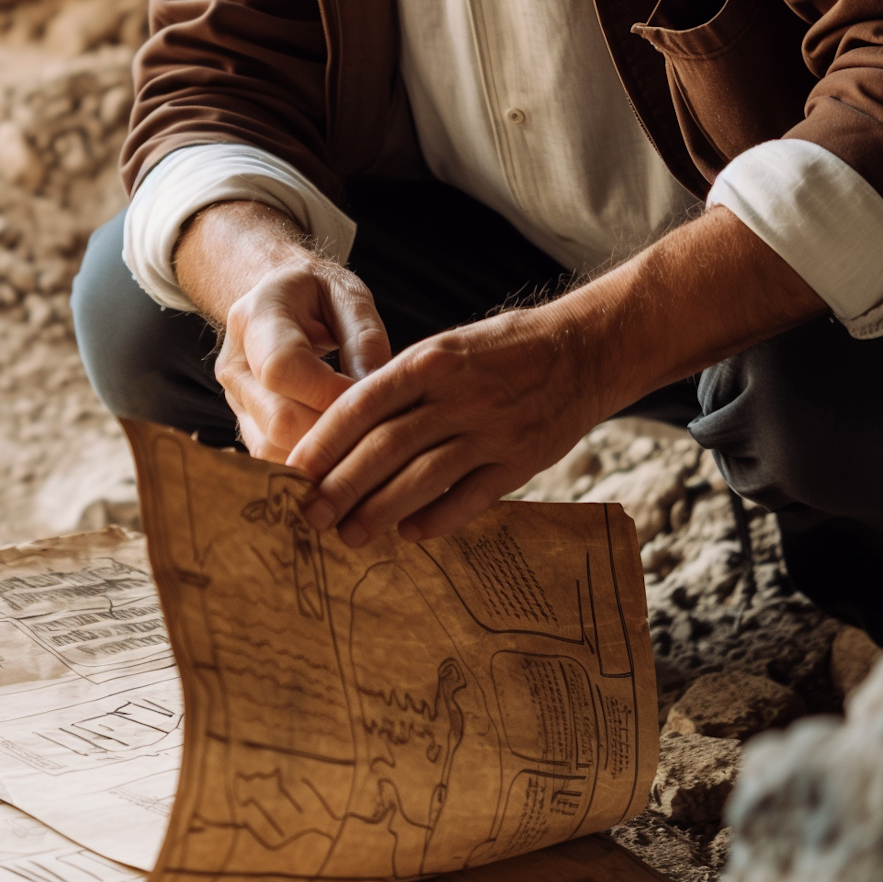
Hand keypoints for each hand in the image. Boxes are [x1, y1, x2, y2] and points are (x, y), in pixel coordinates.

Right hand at [215, 250, 391, 459]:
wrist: (274, 297)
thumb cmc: (316, 293)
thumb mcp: (347, 294)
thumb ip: (364, 336)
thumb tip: (377, 389)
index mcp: (256, 318)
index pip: (282, 368)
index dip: (331, 392)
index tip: (376, 396)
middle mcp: (235, 364)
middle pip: (279, 420)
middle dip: (335, 432)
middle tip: (380, 428)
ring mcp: (235, 401)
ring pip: (274, 449)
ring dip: (324, 454)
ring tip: (365, 440)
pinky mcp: (244, 425)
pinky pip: (273, 458)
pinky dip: (311, 462)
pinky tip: (343, 449)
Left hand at [288, 206, 825, 546]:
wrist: (587, 348)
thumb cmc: (505, 348)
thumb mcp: (449, 347)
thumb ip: (404, 383)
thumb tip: (347, 428)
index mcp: (432, 360)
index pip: (363, 404)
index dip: (325, 441)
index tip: (295, 470)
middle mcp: (458, 395)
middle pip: (385, 448)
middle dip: (341, 486)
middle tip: (310, 515)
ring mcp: (491, 430)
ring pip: (422, 479)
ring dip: (379, 511)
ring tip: (349, 535)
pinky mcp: (521, 461)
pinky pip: (470, 498)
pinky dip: (436, 519)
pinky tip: (410, 535)